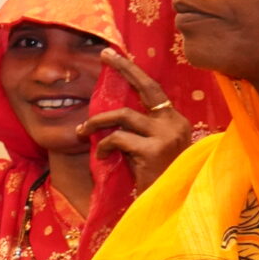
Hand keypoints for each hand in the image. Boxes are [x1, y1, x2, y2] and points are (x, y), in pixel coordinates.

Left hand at [81, 50, 195, 190]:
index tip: (113, 55)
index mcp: (174, 120)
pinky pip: (118, 138)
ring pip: (122, 115)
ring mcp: (167, 135)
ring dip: (96, 122)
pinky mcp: (155, 150)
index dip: (132, 71)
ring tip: (83, 132)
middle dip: (124, 68)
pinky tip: (103, 157)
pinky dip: (104, 145)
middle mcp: (175, 123)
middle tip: (104, 55)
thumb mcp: (145, 147)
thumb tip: (103, 112)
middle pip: (147, 87)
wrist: (168, 204)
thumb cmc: (153, 177)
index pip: (152, 89)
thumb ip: (134, 129)